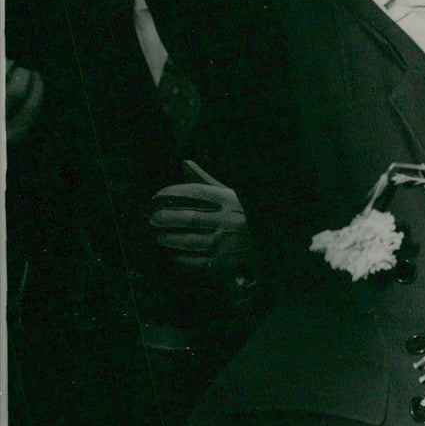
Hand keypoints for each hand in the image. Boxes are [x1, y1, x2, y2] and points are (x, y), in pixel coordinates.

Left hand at [150, 160, 254, 278]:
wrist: (271, 238)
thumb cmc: (245, 212)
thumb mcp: (230, 193)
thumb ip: (205, 180)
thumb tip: (183, 163)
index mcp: (230, 200)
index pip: (196, 193)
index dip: (173, 193)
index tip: (157, 196)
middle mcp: (229, 220)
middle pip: (190, 218)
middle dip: (166, 218)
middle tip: (152, 217)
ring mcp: (227, 243)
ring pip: (190, 241)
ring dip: (170, 239)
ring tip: (158, 236)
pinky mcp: (225, 262)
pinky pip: (197, 261)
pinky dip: (180, 257)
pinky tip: (171, 253)